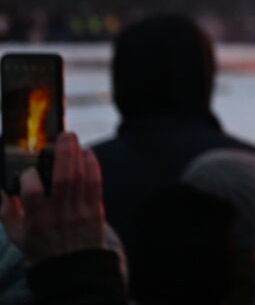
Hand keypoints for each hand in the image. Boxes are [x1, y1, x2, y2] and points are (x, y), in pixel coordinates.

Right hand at [0, 133, 105, 261]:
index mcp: (36, 222)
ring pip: (81, 179)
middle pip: (64, 179)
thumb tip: (0, 189)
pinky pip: (96, 184)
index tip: (27, 170)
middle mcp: (59, 216)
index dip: (28, 177)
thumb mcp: (17, 235)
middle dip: (64, 153)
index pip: (32, 194)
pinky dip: (93, 166)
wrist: (71, 268)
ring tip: (73, 139)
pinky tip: (88, 154)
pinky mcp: (95, 211)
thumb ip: (6, 211)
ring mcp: (79, 212)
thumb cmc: (40, 247)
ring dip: (78, 155)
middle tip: (63, 135)